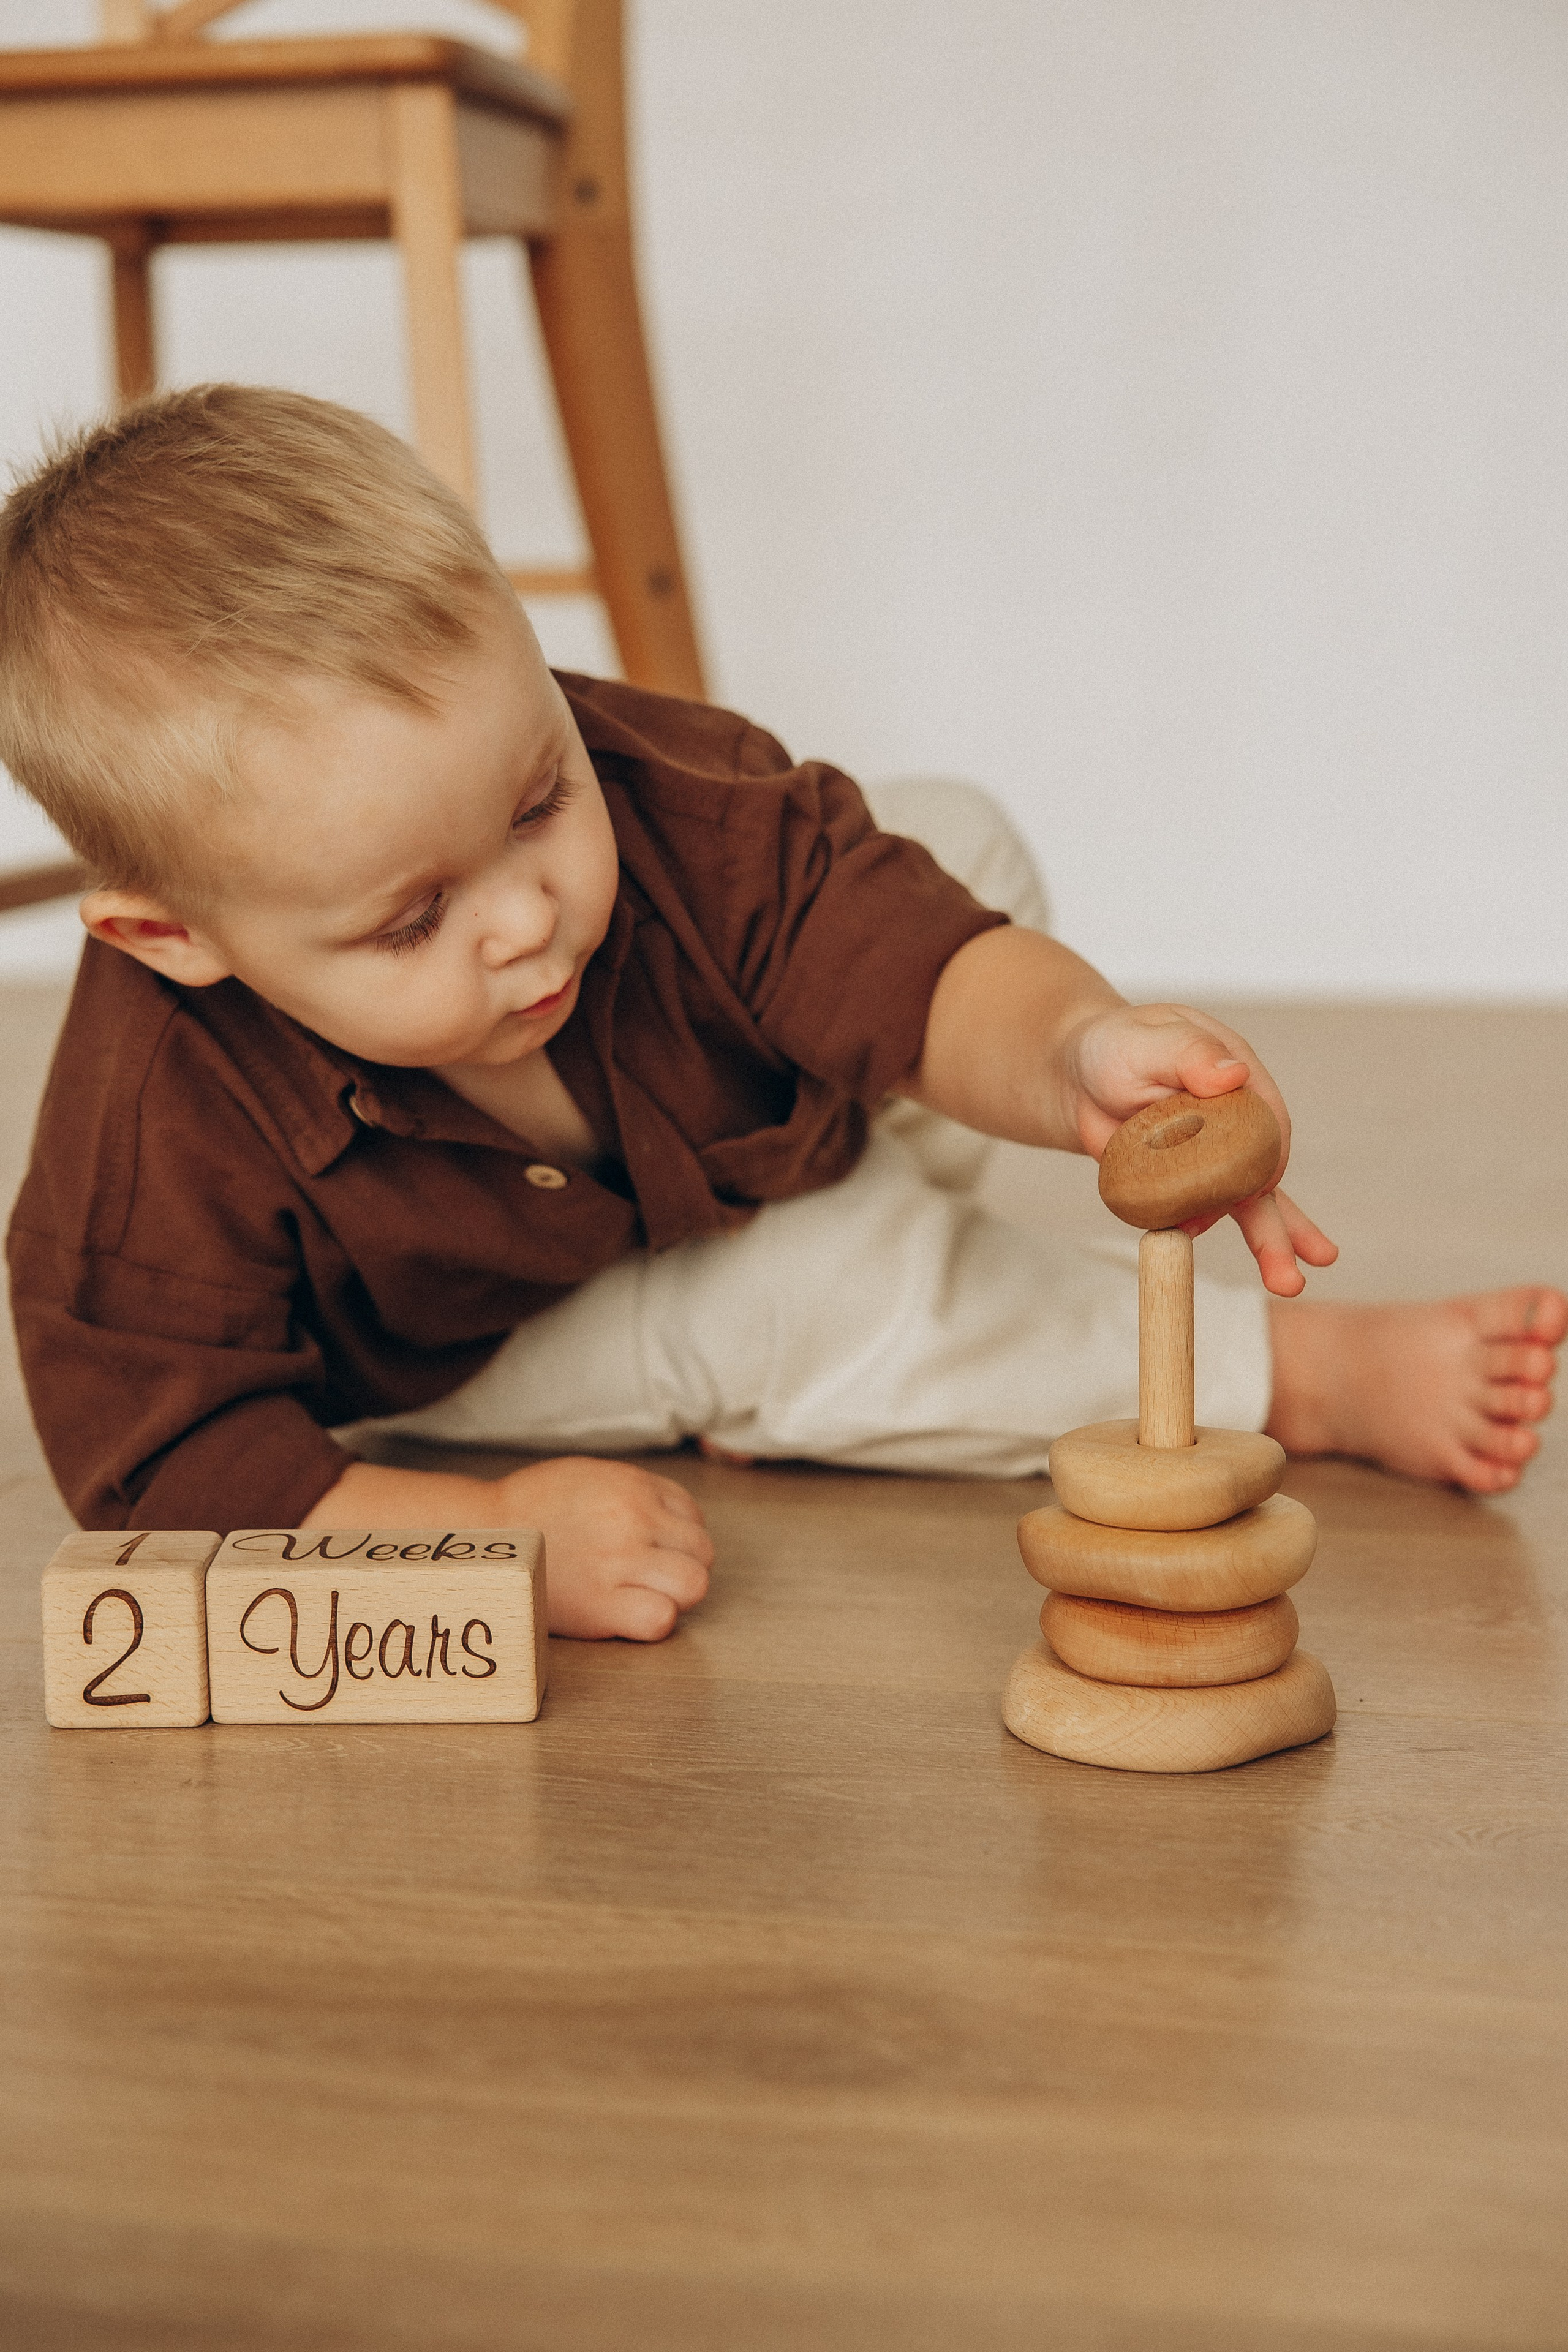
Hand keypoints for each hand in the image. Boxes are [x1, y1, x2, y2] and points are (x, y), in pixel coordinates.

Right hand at [303, 1453, 711, 1639]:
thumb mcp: (591, 1476)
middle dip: (684, 1565)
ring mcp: (620, 1563)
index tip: (654, 1548)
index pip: (692, 1515)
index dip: (677, 1536)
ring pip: (694, 1585)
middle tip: (653, 1576)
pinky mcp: (602, 1605)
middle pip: (702, 1551)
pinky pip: (661, 1620)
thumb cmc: (533, 1508)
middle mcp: (633, 1520)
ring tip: (644, 1594)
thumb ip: (635, 1492)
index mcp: (632, 1486)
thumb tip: (673, 1520)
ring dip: (675, 1594)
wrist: (483, 1536)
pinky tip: (628, 1614)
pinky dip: (653, 1620)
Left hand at [1062, 1002, 1338, 1297]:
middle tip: (1310, 1261)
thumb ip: (1186, 1052)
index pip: (1266, 1116)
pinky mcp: (1192, 1181)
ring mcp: (1217, 1154)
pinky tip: (1245, 1265)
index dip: (1269, 1152)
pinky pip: (1212, 1214)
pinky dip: (1220, 1240)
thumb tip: (1234, 1074)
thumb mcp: (1142, 1041)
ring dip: (1273, 1243)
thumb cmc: (1112, 1048)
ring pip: (1251, 1202)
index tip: (1263, 1184)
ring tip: (1290, 1283)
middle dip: (1288, 1219)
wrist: (1078, 1078)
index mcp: (1236, 1074)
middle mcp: (1238, 1117)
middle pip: (1267, 1169)